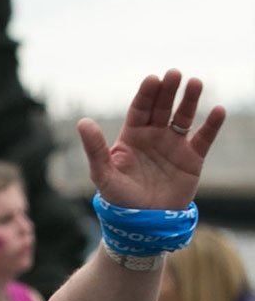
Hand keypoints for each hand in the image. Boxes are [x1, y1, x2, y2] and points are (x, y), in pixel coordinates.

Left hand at [77, 72, 224, 210]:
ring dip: (190, 100)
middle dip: (168, 90)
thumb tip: (82, 122)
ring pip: (184, 116)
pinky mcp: (192, 158)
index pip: (140, 110)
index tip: (152, 79)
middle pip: (162, 107)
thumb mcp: (103, 175)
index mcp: (132, 137)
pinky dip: (212, 124)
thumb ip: (95, 149)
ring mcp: (174, 146)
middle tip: (174, 74)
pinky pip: (204, 137)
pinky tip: (217, 111)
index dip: (146, 94)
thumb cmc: (119, 201)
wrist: (142, 226)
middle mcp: (154, 137)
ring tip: (195, 83)